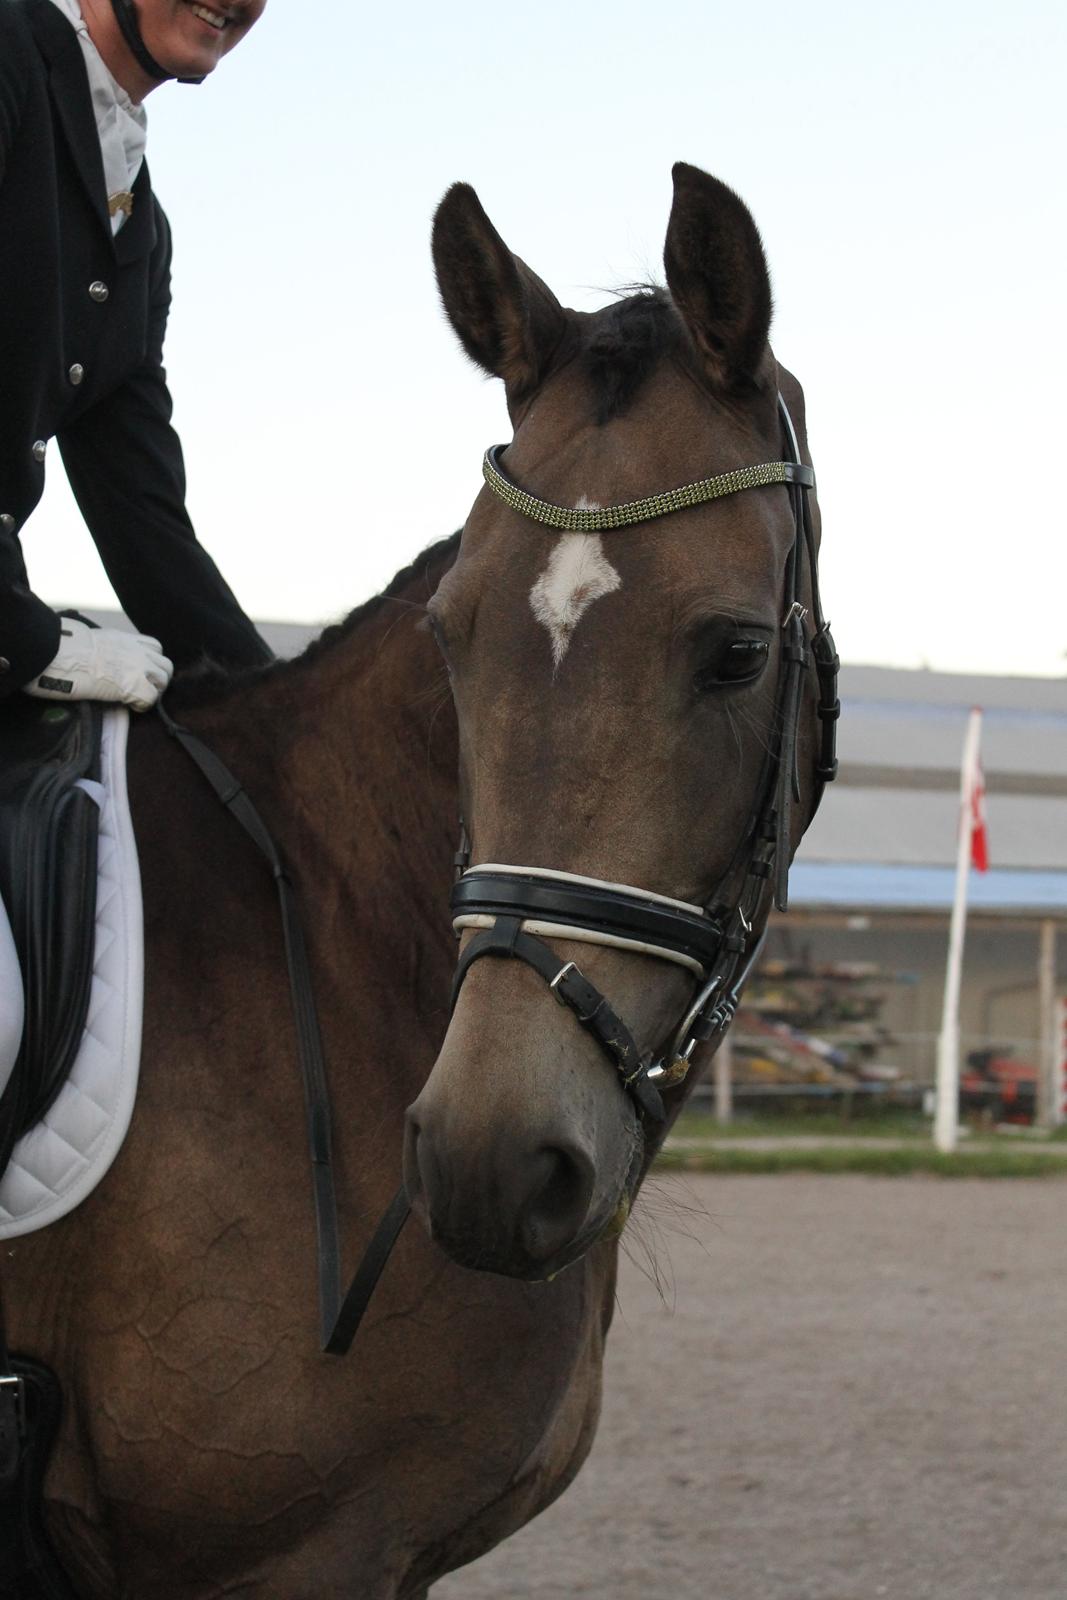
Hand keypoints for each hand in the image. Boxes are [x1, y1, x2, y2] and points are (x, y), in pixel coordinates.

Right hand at [23, 618, 172, 711]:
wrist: (61, 655)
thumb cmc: (66, 648)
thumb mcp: (94, 640)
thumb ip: (109, 648)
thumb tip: (104, 658)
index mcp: (126, 639)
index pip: (155, 647)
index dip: (152, 662)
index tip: (142, 671)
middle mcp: (138, 651)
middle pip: (166, 665)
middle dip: (158, 678)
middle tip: (144, 688)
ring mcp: (139, 668)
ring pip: (164, 680)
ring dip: (154, 690)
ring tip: (137, 697)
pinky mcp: (135, 686)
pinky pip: (151, 698)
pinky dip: (143, 704)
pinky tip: (130, 706)